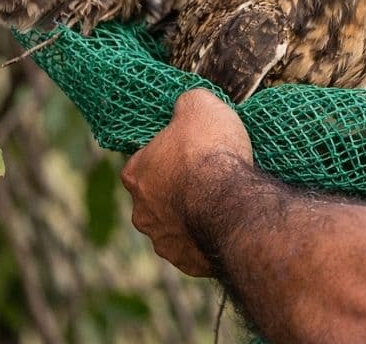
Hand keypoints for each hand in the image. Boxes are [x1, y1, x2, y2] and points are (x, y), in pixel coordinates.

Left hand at [121, 89, 253, 275]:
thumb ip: (188, 103)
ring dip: (195, 215)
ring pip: (178, 225)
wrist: (230, 200)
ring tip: (225, 202)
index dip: (172, 152)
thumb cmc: (210, 151)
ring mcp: (164, 241)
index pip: (146, 160)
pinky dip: (211, 237)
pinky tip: (229, 224)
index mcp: (135, 174)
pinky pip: (198, 248)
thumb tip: (186, 104)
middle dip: (181, 188)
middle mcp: (141, 212)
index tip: (196, 149)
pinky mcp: (188, 261)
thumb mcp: (200, 105)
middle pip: (160, 196)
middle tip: (213, 177)